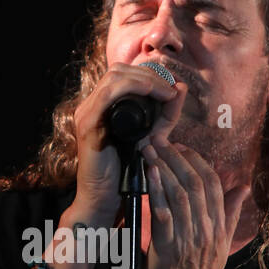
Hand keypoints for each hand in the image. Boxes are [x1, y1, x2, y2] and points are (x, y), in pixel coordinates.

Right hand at [70, 62, 188, 224]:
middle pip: (119, 70)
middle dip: (150, 74)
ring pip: (114, 77)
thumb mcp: (152, 136)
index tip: (173, 84)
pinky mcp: (88, 124)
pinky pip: (108, 95)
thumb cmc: (127, 170)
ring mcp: (87, 113)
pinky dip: (133, 88)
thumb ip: (166, 114)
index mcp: (102, 106)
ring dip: (145, 79)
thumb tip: (181, 87)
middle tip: (172, 86)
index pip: (124, 74)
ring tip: (167, 91)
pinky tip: (153, 94)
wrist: (106, 198)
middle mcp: (91, 105)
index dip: (150, 73)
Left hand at [141, 141, 249, 268]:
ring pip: (181, 194)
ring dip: (164, 168)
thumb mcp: (220, 246)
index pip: (213, 184)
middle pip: (196, 183)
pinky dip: (157, 192)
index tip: (180, 146)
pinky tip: (149, 175)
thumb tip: (244, 188)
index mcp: (219, 227)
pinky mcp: (170, 250)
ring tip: (150, 150)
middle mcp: (207, 230)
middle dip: (177, 157)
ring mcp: (190, 240)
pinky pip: (165, 215)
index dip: (197, 161)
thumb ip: (230, 215)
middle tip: (160, 139)